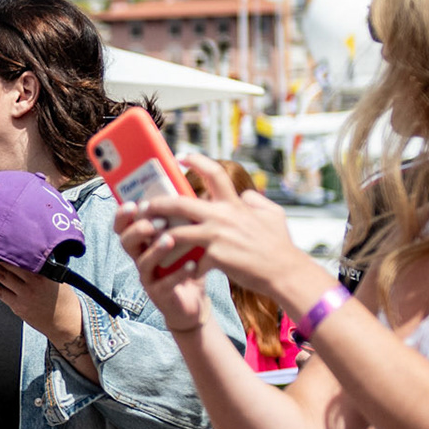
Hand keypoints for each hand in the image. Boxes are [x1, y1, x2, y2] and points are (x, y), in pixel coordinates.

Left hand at [0, 249, 70, 337]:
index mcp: (43, 272)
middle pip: (8, 264)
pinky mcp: (17, 306)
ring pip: (1, 276)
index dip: (9, 246)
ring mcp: (23, 295)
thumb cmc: (62, 297)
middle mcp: (32, 283)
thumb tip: (28, 253)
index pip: (23, 256)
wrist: (65, 322)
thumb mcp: (56, 277)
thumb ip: (42, 266)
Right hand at [114, 197, 213, 332]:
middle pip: (125, 242)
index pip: (123, 225)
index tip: (133, 203)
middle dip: (137, 230)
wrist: (194, 302)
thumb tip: (189, 191)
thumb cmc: (186, 265)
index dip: (123, 215)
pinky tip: (191, 265)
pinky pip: (164, 284)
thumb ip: (182, 219)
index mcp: (143, 242)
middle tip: (154, 221)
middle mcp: (140, 258)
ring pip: (142, 262)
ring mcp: (148, 277)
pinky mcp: (160, 294)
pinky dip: (177, 274)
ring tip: (170, 240)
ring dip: (155, 250)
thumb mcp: (183, 239)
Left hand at [119, 154, 309, 298]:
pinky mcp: (215, 257)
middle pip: (180, 204)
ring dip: (159, 237)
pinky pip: (189, 260)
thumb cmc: (278, 244)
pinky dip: (182, 265)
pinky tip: (177, 270)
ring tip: (149, 240)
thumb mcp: (272, 214)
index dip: (196, 161)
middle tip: (144, 206)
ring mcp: (217, 237)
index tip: (181, 156)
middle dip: (158, 204)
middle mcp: (223, 216)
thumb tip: (243, 194)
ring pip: (176, 233)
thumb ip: (254, 200)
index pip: (214, 174)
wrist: (284, 272)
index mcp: (235, 204)